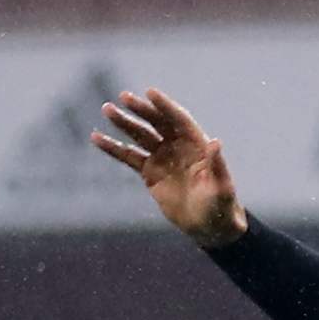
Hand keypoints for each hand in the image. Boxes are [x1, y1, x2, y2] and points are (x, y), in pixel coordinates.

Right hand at [91, 88, 246, 243]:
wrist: (208, 226)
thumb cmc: (220, 206)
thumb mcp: (222, 188)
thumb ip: (218, 166)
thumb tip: (215, 142)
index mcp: (197, 145)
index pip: (179, 120)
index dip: (166, 106)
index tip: (150, 92)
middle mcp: (178, 147)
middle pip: (157, 123)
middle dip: (141, 110)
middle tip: (124, 97)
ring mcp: (163, 158)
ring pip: (140, 136)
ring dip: (124, 123)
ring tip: (107, 110)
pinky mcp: (150, 172)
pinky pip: (128, 157)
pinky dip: (113, 148)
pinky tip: (96, 138)